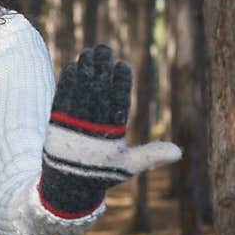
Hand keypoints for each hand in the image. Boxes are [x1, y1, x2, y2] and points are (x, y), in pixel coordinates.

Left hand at [39, 44, 180, 218]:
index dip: (121, 82)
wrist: (67, 186)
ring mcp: (71, 124)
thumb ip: (151, 155)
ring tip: (89, 52)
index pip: (118, 103)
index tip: (123, 64)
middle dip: (101, 67)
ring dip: (84, 68)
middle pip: (96, 90)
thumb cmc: (101, 173)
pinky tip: (72, 66)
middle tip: (104, 48)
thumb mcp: (128, 166)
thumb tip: (179, 151)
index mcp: (110, 136)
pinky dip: (67, 81)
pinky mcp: (55, 123)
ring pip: (78, 90)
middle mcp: (89, 128)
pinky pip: (61, 97)